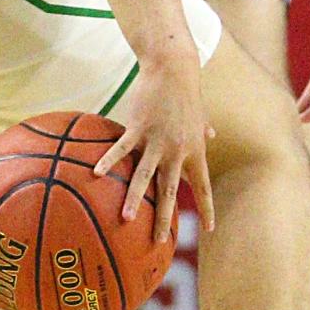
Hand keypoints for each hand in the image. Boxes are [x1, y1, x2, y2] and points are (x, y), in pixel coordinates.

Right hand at [94, 55, 214, 245]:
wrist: (174, 68)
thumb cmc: (186, 91)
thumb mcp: (200, 114)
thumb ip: (204, 130)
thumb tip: (212, 134)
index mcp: (195, 151)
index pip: (203, 187)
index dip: (206, 208)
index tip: (210, 229)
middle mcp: (178, 151)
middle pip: (171, 191)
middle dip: (164, 218)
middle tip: (159, 241)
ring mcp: (158, 141)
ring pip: (144, 176)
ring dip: (135, 199)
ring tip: (126, 219)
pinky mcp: (138, 128)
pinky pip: (122, 149)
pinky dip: (109, 161)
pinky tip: (97, 174)